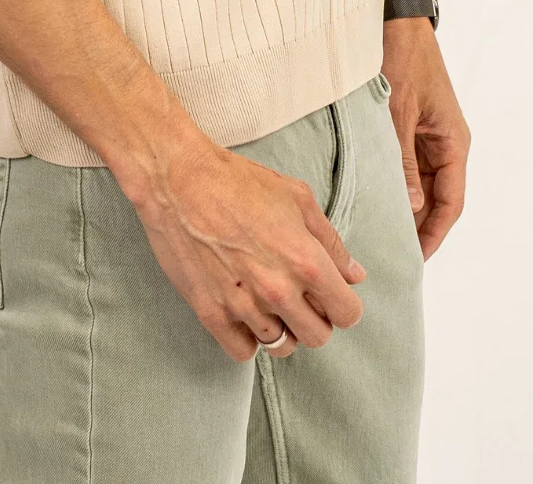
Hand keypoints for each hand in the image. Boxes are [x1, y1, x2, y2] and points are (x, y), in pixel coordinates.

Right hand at [128, 135, 367, 361]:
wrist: (178, 179)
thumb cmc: (238, 182)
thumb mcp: (297, 198)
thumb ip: (331, 241)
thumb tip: (354, 275)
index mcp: (306, 261)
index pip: (347, 314)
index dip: (342, 304)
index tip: (330, 294)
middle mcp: (278, 290)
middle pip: (318, 336)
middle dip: (316, 317)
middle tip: (299, 294)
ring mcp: (243, 306)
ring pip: (282, 346)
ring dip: (282, 326)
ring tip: (268, 299)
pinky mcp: (211, 313)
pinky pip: (244, 352)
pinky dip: (248, 337)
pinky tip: (245, 311)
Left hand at [382, 18, 469, 258]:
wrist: (393, 13)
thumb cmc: (402, 55)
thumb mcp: (398, 111)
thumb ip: (402, 160)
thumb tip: (409, 206)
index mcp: (453, 142)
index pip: (451, 203)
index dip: (434, 234)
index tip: (414, 259)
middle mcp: (444, 141)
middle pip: (436, 196)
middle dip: (416, 224)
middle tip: (389, 252)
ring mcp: (427, 132)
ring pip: (419, 181)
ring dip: (403, 203)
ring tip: (378, 230)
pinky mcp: (409, 121)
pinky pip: (405, 161)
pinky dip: (393, 179)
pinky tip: (372, 194)